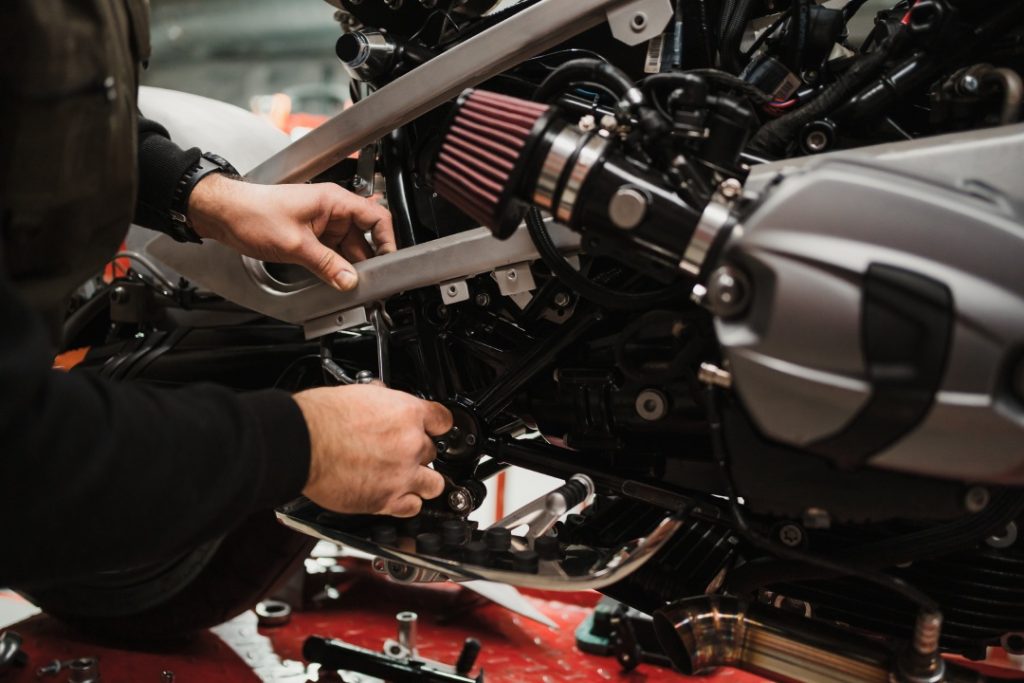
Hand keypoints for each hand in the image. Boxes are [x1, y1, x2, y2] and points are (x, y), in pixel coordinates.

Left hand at [188, 174, 395, 290]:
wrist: (223, 214)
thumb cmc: (253, 213)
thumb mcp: (295, 244)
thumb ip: (327, 265)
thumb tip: (350, 280)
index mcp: (333, 201)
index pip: (376, 217)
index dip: (387, 240)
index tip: (389, 261)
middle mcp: (330, 210)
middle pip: (363, 236)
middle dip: (367, 259)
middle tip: (368, 281)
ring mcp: (320, 223)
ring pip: (347, 247)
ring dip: (348, 265)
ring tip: (349, 283)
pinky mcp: (310, 235)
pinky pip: (331, 252)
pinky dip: (334, 265)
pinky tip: (334, 278)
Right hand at [294, 384, 452, 517]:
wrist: (302, 442)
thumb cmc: (321, 417)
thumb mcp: (359, 394)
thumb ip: (383, 401)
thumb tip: (384, 399)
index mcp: (407, 413)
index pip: (443, 421)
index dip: (436, 427)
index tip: (433, 431)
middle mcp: (411, 444)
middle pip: (434, 453)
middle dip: (418, 454)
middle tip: (400, 454)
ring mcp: (401, 474)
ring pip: (434, 484)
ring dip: (422, 482)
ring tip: (406, 479)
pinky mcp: (386, 500)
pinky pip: (412, 507)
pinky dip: (406, 504)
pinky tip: (395, 496)